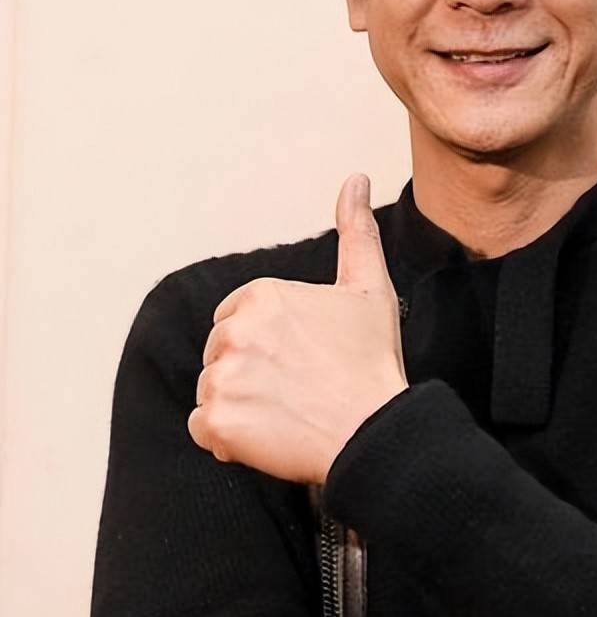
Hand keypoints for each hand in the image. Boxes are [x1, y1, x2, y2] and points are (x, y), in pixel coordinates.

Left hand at [188, 173, 408, 484]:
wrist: (375, 431)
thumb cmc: (372, 362)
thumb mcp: (370, 288)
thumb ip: (355, 230)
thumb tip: (356, 178)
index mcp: (262, 295)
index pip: (236, 318)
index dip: (269, 342)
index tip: (303, 359)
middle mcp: (235, 331)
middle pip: (221, 353)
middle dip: (250, 371)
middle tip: (299, 388)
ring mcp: (222, 376)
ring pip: (212, 389)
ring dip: (240, 405)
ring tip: (287, 412)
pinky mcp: (216, 420)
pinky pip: (202, 429)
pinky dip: (227, 438)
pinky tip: (267, 435)